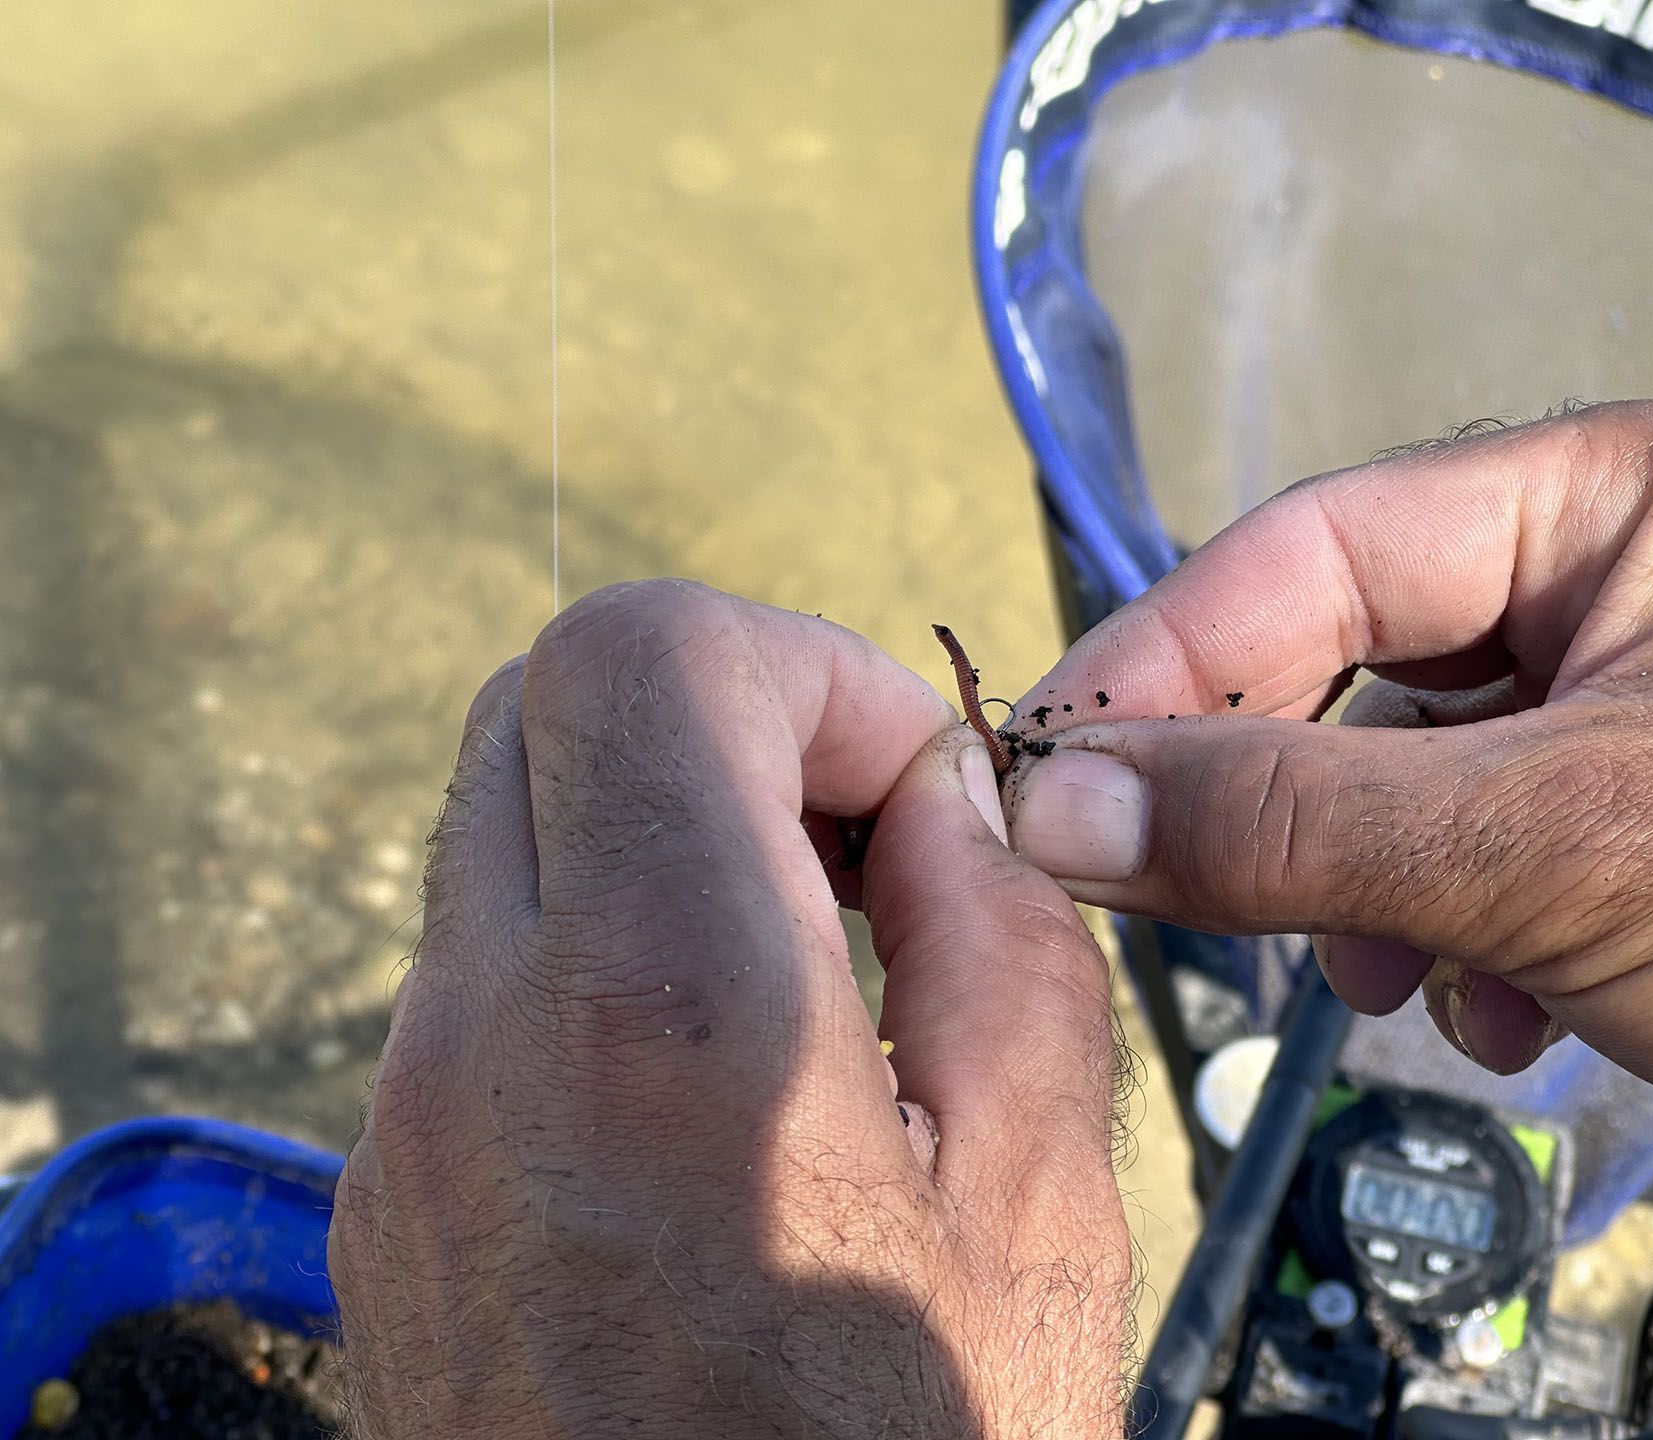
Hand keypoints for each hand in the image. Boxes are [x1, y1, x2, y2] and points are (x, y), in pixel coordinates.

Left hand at [329, 582, 1130, 1436]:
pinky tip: (716, 1077)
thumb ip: (1002, 943)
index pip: (650, 653)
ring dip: (658, 825)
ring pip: (503, 824)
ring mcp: (408, 1117)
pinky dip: (596, 940)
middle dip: (723, 718)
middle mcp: (486, 1038)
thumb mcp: (1042, 1208)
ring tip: (805, 961)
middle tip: (854, 840)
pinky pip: (475, 965)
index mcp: (672, 1015)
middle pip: (543, 702)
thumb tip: (942, 804)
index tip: (909, 786)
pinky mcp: (391, 1189)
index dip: (809, 671)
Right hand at [998, 396, 1652, 1155]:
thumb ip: (1288, 820)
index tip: (1047, 764)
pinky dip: (1456, 932)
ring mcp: (1652, 692)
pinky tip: (1506, 1011)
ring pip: (1410, 767)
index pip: (1325, 545)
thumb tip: (1054, 801)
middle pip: (1362, 658)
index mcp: (1633, 490)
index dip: (1169, 659)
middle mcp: (1639, 565)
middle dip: (1288, 800)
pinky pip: (1483, 842)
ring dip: (1372, 888)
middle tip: (1195, 895)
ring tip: (1404, 985)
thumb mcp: (1551, 850)